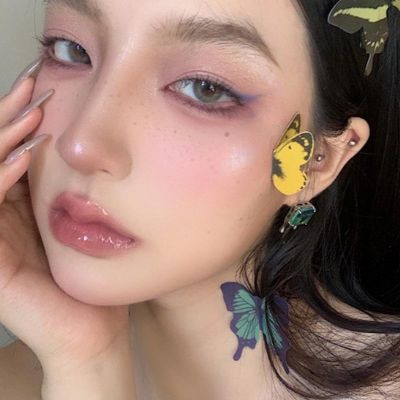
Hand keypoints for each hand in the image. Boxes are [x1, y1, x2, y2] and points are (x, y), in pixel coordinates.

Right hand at [0, 68, 132, 379]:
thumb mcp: (80, 223)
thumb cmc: (91, 277)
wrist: (93, 329)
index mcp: (17, 209)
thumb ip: (67, 190)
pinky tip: (22, 157)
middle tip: (30, 87)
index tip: (39, 89)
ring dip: (1, 140)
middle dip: (6, 118)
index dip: (15, 119)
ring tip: (29, 115)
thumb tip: (76, 145)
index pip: (5, 152)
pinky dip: (1, 179)